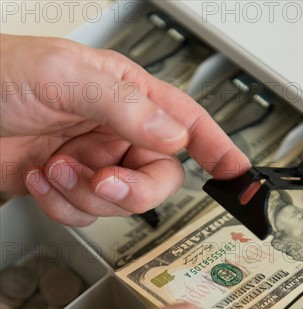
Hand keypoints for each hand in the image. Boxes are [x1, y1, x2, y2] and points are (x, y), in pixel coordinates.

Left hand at [0, 34, 249, 225]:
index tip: (238, 172)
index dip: (217, 147)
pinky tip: (43, 179)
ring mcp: (93, 163)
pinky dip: (62, 205)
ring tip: (58, 168)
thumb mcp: (64, 78)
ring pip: (119, 204)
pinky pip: (85, 215)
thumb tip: (173, 135)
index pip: (186, 122)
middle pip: (158, 179)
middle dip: (131, 190)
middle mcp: (115, 132)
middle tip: (106, 181)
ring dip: (86, 196)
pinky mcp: (70, 188)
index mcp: (126, 97)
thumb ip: (124, 107)